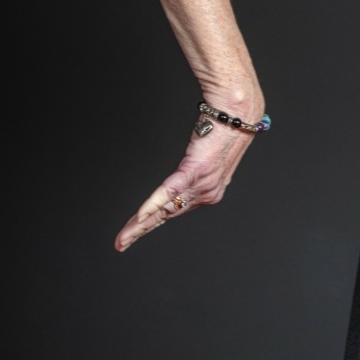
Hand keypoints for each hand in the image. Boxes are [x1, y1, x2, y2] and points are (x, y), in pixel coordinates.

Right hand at [114, 115, 261, 251]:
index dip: (152, 224)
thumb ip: (194, 168)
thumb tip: (186, 170)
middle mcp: (206, 193)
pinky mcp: (194, 171)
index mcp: (207, 192)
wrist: (238, 115)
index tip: (135, 233)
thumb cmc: (224, 129)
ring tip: (124, 237)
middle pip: (166, 216)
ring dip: (140, 225)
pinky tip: (140, 217)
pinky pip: (169, 192)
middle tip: (121, 244)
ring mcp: (201, 185)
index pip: (174, 212)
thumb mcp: (206, 155)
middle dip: (141, 231)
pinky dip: (152, 205)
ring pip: (164, 210)